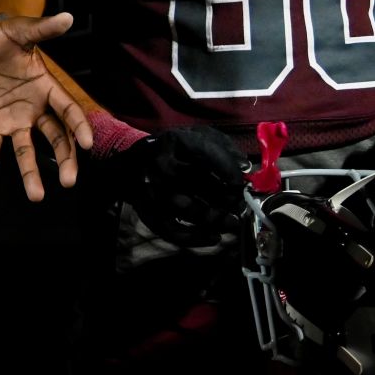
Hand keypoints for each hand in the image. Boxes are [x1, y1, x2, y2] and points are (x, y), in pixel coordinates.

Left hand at [0, 12, 91, 199]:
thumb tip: (68, 16)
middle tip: (70, 181)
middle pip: (55, 138)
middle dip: (65, 159)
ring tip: (35, 196)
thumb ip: (41, 29)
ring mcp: (13, 119)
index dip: (78, 126)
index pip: (67, 111)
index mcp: (46, 87)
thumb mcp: (17, 31)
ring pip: (26, 150)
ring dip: (30, 173)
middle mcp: (34, 108)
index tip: (87, 144)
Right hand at [113, 125, 247, 245]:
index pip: (206, 153)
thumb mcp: (193, 136)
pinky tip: (214, 237)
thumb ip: (222, 146)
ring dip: (217, 220)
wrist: (128, 166)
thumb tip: (246, 168)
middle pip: (199, 183)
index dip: (229, 170)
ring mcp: (152, 189)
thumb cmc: (172, 152)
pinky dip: (197, 238)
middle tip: (240, 205)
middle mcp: (160, 163)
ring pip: (190, 210)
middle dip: (227, 197)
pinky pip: (174, 231)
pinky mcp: (148, 210)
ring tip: (233, 224)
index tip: (242, 183)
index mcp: (173, 140)